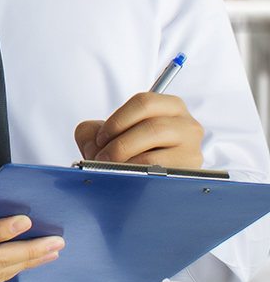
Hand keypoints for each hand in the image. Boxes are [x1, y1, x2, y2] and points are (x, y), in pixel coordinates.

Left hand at [75, 92, 203, 168]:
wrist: (147, 179)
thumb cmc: (129, 150)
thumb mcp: (109, 133)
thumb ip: (90, 131)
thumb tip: (91, 146)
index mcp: (171, 106)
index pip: (143, 102)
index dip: (117, 120)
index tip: (100, 138)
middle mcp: (187, 125)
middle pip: (151, 128)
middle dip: (119, 145)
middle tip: (101, 158)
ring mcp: (191, 151)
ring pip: (153, 156)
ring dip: (125, 163)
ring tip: (112, 169)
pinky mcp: (188, 174)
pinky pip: (158, 177)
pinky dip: (137, 177)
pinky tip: (127, 179)